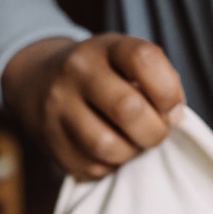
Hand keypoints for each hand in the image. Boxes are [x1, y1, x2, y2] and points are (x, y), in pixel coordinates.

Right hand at [1, 33, 185, 179]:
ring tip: (131, 144)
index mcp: (104, 47)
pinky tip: (109, 152)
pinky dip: (109, 166)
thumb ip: (157, 79)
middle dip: (154, 131)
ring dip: (130, 152)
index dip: (169, 90)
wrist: (38, 82)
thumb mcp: (125, 60)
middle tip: (155, 133)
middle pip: (128, 109)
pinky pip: (91, 167)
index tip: (173, 108)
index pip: (144, 59)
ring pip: (107, 145)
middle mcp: (76, 72)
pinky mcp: (50, 141)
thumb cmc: (101, 74)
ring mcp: (58, 107)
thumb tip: (174, 117)